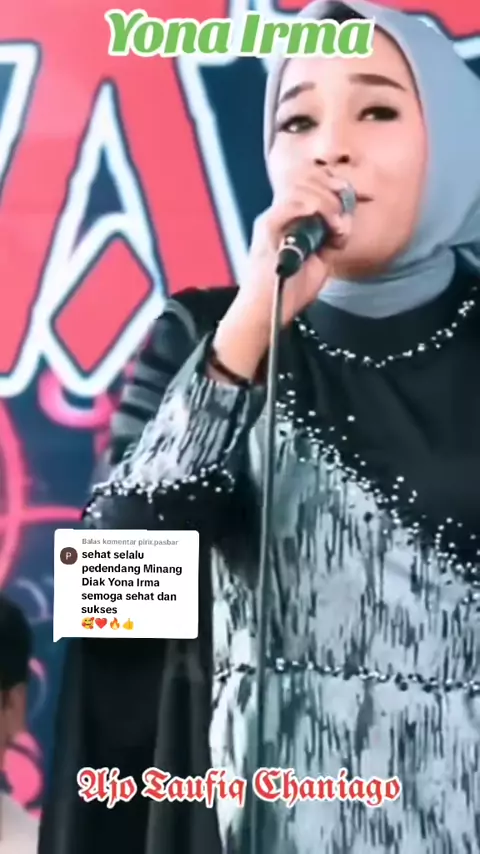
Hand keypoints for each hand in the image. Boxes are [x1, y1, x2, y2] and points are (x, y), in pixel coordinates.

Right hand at [211, 165, 352, 379]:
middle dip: (334, 194)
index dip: (335, 185)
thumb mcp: (320, 260)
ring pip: (301, 189)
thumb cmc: (289, 291)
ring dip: (327, 203)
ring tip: (336, 227)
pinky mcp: (267, 231)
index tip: (356, 198)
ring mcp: (271, 220)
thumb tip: (344, 223)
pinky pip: (290, 205)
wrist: (266, 313)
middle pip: (307, 179)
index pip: (311, 182)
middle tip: (343, 221)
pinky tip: (326, 221)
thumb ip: (330, 239)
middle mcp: (278, 214)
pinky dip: (312, 207)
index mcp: (289, 218)